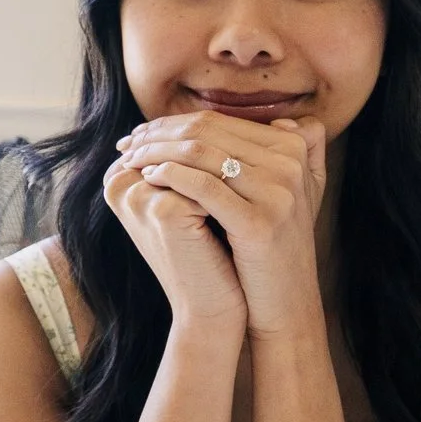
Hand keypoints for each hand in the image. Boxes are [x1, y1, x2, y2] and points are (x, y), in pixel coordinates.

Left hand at [116, 112, 326, 338]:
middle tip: (128, 142)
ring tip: (130, 159)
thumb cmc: (271, 247)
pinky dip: (170, 175)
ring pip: (201, 153)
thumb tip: (274, 118)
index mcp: (292, 150)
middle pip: (208, 131)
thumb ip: (283, 152)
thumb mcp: (285, 193)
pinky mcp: (259, 222)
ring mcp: (277, 193)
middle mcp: (289, 164)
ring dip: (156, 151)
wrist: (285, 303)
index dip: (175, 123)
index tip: (144, 132)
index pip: (220, 121)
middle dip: (159, 134)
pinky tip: (148, 178)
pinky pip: (204, 186)